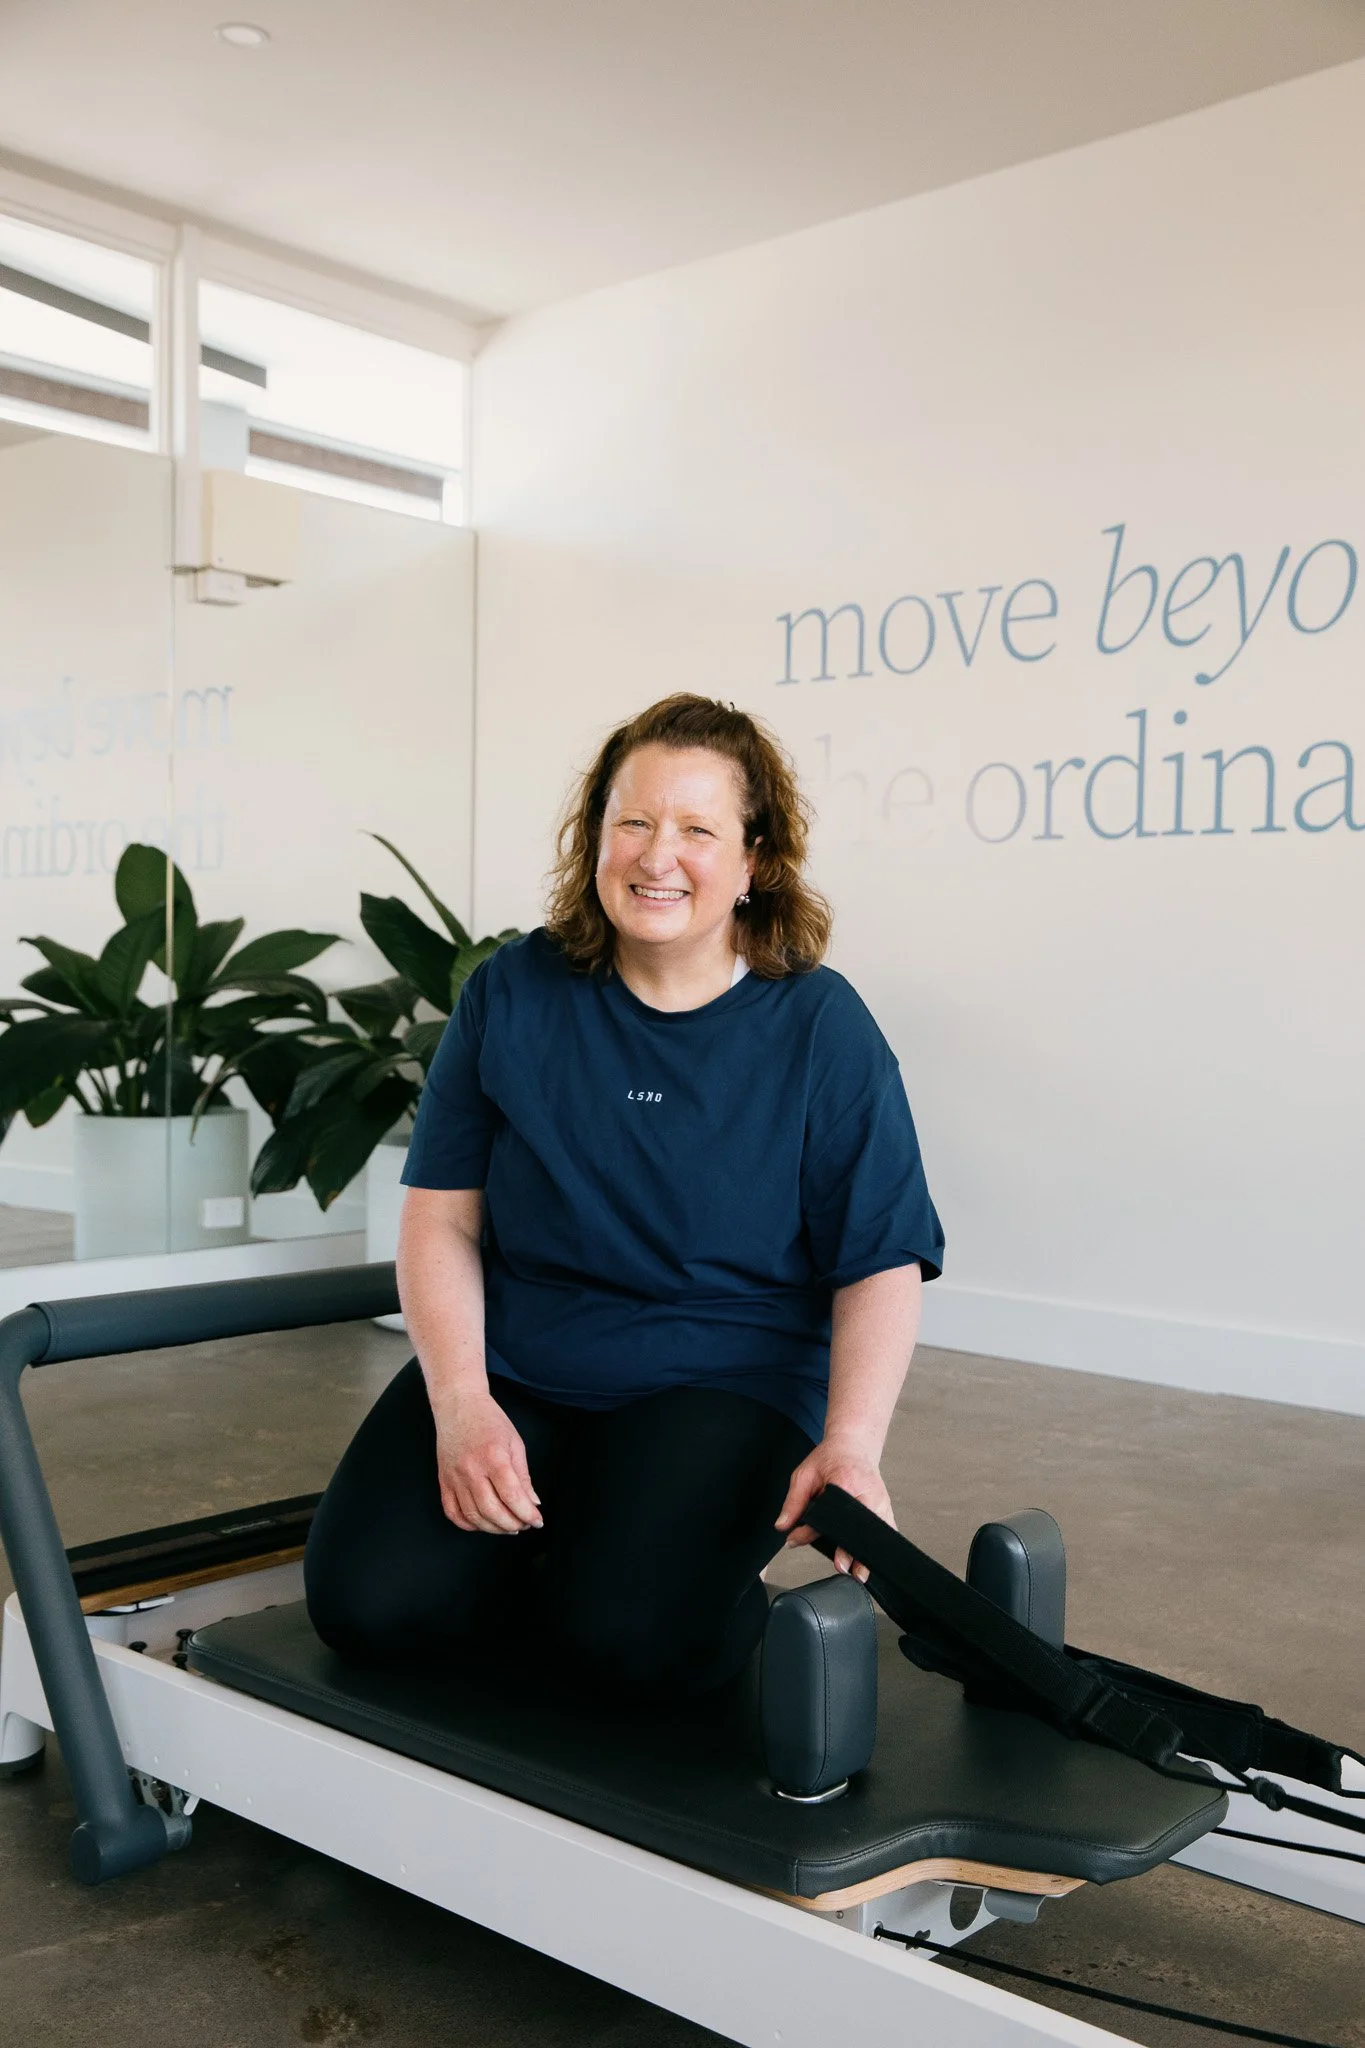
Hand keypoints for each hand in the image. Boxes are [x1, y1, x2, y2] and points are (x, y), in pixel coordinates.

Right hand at [432, 1385, 541, 1534]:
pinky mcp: (444, 1482)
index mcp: (493, 1458)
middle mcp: (472, 1470)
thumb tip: (533, 1502)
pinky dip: (468, 1524)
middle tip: (524, 1524)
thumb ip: (523, 1476)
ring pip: (473, 1516)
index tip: (537, 1521)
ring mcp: (455, 1478)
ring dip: (494, 1528)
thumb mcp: (514, 1443)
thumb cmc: (489, 1420)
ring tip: (508, 1526)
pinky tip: (483, 1522)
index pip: (512, 1496)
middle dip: (513, 1525)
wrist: (458, 1406)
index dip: (527, 1514)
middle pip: (492, 1511)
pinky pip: (453, 1513)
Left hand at [774, 1433, 895, 1582]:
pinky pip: (884, 1531)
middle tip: (843, 1567)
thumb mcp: (804, 1474)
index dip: (819, 1532)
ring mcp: (881, 1501)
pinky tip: (870, 1561)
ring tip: (859, 1573)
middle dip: (853, 1550)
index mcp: (847, 1481)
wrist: (853, 1445)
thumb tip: (782, 1526)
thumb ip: (793, 1501)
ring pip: (877, 1533)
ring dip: (868, 1553)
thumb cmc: (830, 1458)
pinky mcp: (885, 1508)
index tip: (804, 1542)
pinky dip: (877, 1546)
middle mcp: (869, 1493)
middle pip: (862, 1527)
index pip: (834, 1513)